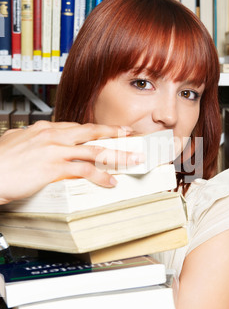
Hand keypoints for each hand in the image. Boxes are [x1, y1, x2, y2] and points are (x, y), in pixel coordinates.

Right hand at [0, 120, 143, 204]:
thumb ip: (31, 139)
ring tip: (132, 160)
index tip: (107, 131)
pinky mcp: (54, 167)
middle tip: (130, 134)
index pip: (76, 127)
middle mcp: (52, 135)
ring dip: (116, 155)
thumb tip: (37, 136)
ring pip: (94, 150)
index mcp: (44, 129)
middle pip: (90, 132)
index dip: (95, 129)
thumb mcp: (16, 142)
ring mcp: (55, 150)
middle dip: (113, 133)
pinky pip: (85, 171)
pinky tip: (110, 181)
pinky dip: (101, 176)